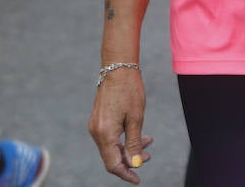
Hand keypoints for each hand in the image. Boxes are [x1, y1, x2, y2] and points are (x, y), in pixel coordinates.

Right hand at [88, 67, 151, 183]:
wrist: (118, 67)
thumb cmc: (129, 90)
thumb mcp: (136, 118)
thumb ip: (134, 143)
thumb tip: (136, 164)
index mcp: (105, 133)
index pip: (113, 164)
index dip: (125, 174)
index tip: (137, 179)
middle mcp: (96, 131)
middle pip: (111, 157)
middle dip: (130, 160)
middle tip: (149, 156)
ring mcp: (95, 125)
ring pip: (111, 147)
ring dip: (128, 149)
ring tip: (148, 142)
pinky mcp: (98, 120)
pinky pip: (109, 137)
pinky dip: (122, 140)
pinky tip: (137, 134)